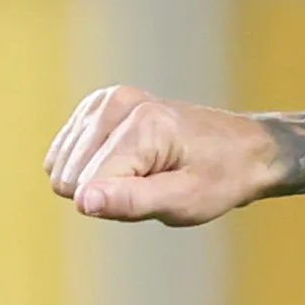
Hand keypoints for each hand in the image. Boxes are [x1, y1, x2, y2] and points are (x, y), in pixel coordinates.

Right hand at [46, 88, 280, 223]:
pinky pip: (64, 155)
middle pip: (69, 176)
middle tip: (151, 184)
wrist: (242, 149)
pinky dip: (92, 167)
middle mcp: (116, 104)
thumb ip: (130, 201)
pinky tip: (127, 161)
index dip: (118, 203)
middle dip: (106, 192)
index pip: (88, 186)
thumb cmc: (219, 178)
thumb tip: (82, 201)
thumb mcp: (183, 201)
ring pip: (61, 167)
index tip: (157, 192)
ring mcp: (103, 101)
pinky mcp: (96, 106)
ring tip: (142, 172)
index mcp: (142, 125)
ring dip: (99, 180)